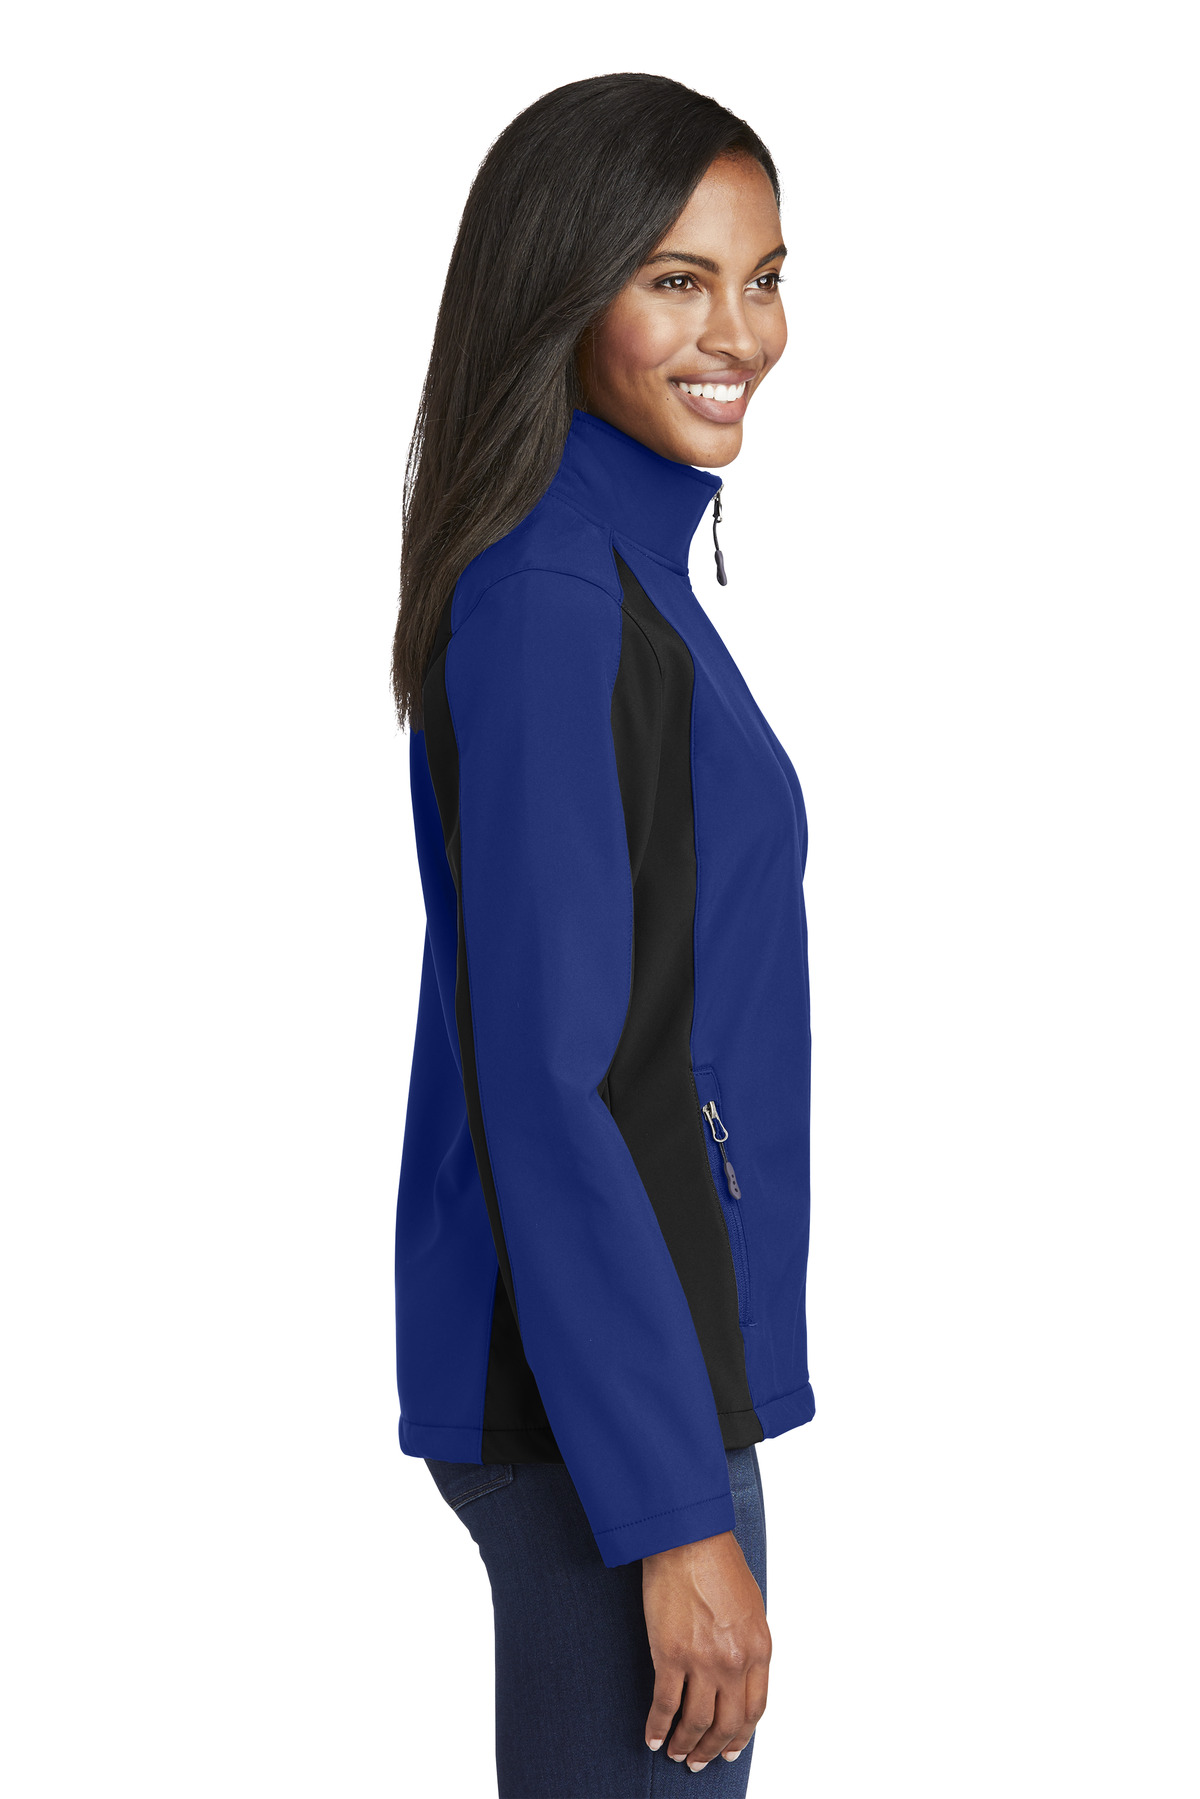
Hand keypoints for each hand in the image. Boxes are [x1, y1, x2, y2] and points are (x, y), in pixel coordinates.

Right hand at [641, 1529, 770, 1770]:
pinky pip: (665, 1704)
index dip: (740, 1736)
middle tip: (700, 1761)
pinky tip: (652, 1737)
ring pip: (696, 1722)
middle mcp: (734, 1662)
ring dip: (686, 1745)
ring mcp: (703, 1661)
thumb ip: (748, 1644)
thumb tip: (738, 1673)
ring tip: (676, 1753)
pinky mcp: (671, 1655)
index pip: (754, 1710)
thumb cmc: (718, 1562)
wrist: (688, 1538)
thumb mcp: (751, 1606)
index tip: (730, 1749)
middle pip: (727, 1723)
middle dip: (713, 1749)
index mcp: (759, 1649)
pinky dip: (658, 1726)